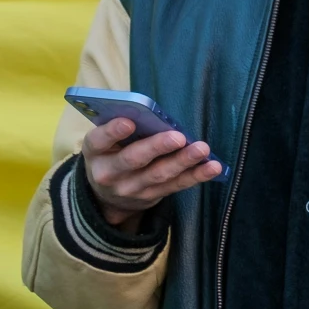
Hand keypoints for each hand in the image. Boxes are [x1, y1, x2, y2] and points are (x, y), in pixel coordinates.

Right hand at [82, 118, 220, 235]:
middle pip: (133, 160)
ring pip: (159, 174)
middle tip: (177, 137)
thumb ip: (121, 127)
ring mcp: (132, 189)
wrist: (106, 196)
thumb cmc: (111, 153)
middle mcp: (109, 174)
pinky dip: (196, 176)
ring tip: (202, 149)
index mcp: (95, 152)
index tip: (128, 122)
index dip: (113, 132)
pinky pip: (176, 185)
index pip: (99, 140)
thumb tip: (150, 112)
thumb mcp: (105, 141)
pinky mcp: (152, 196)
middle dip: (156, 147)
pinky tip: (213, 166)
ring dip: (183, 161)